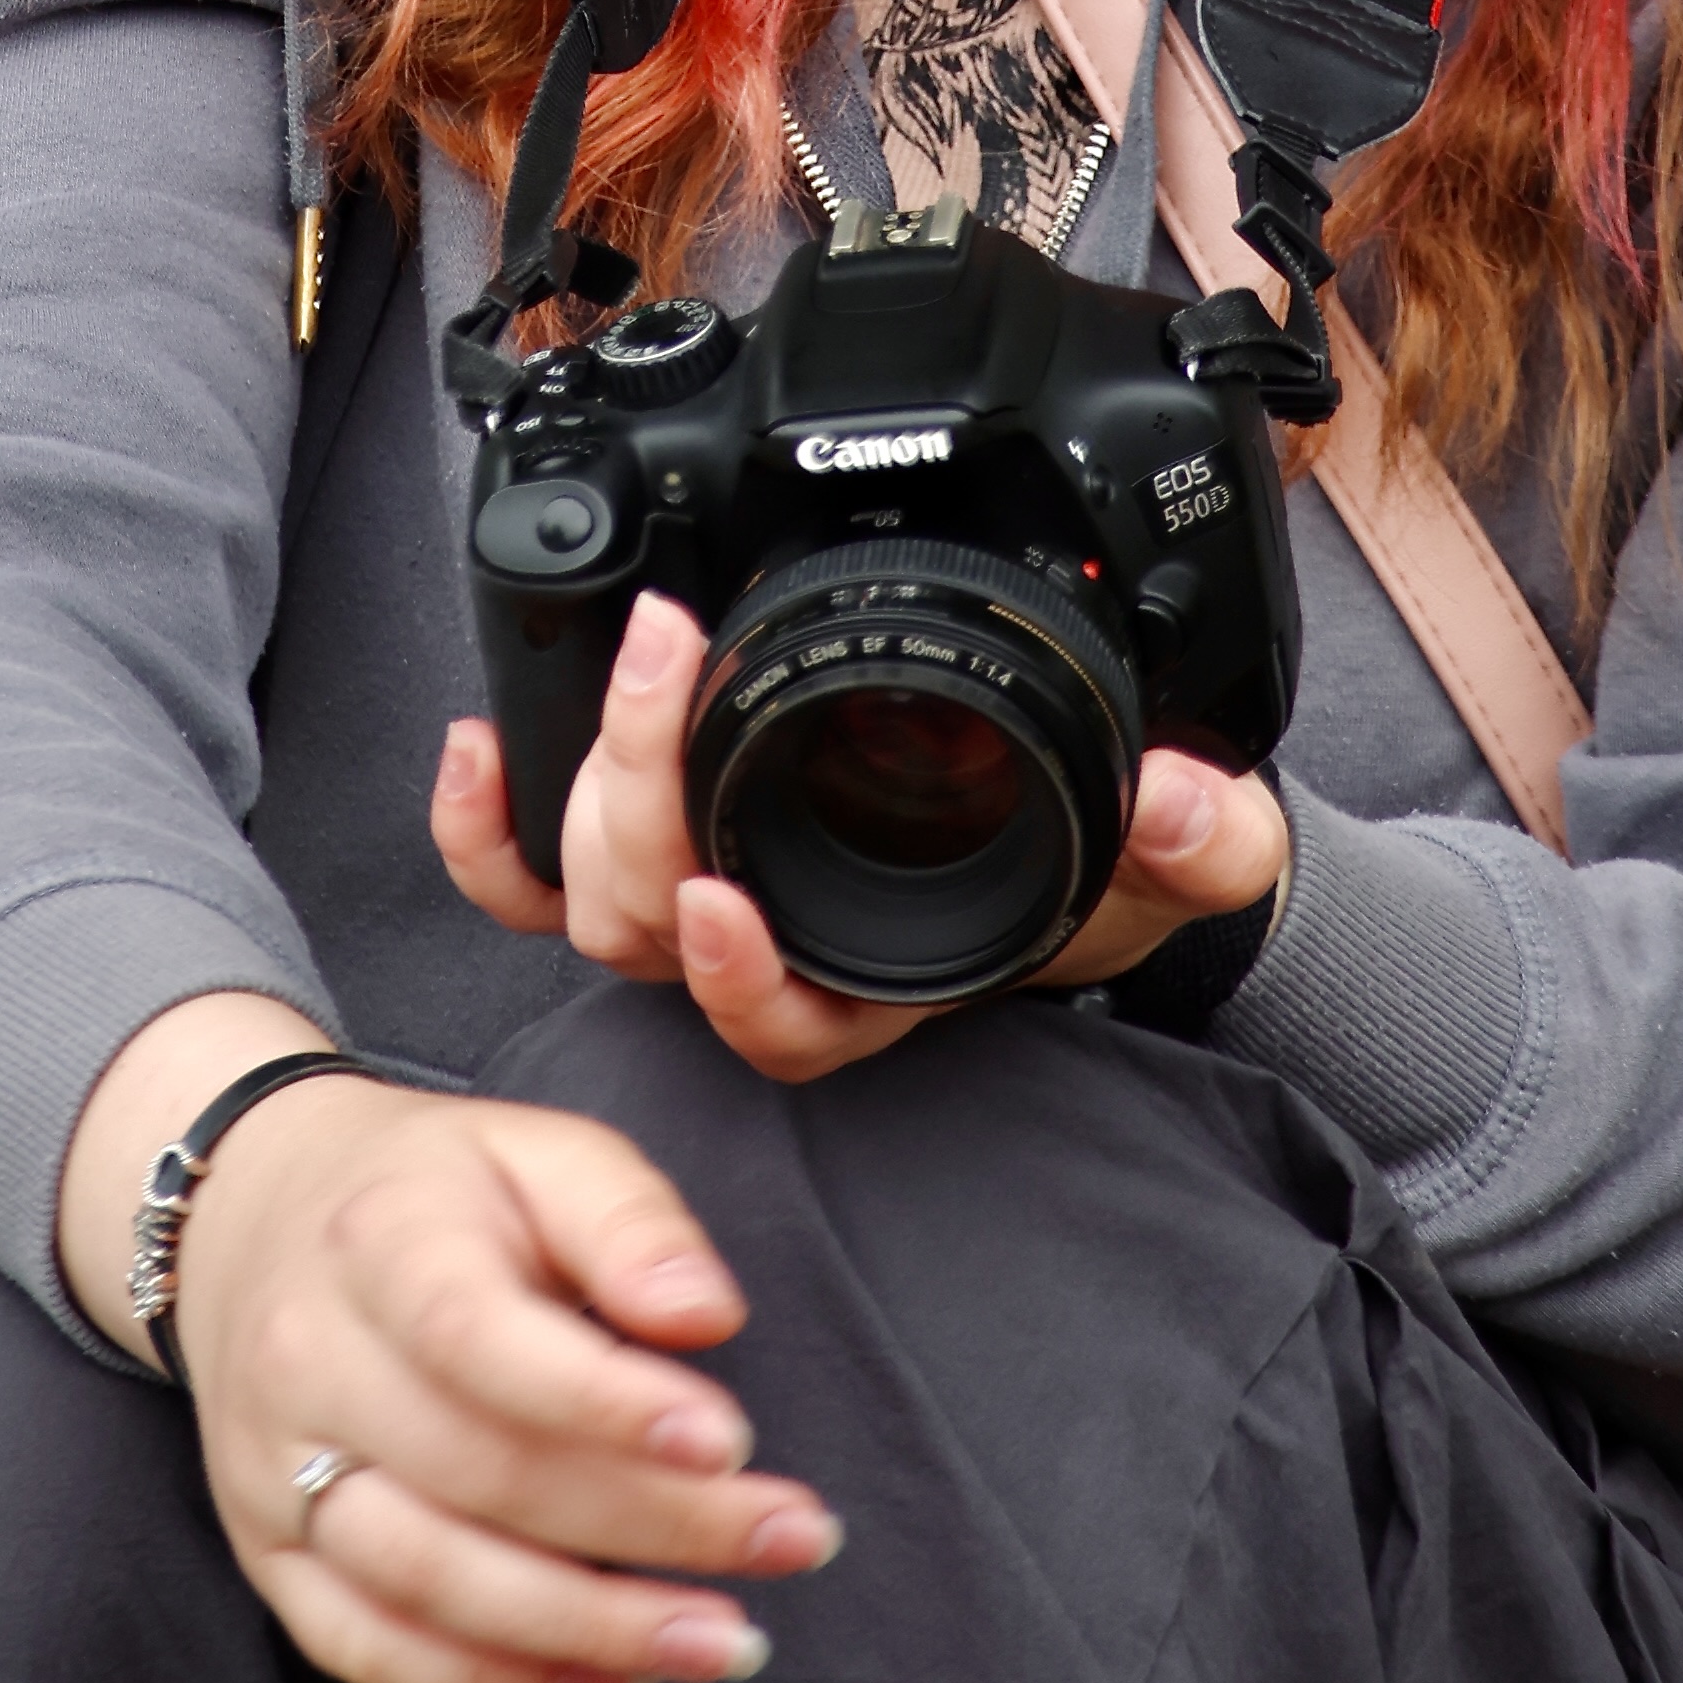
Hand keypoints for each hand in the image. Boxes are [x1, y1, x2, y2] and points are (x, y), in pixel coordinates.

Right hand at [171, 1065, 844, 1682]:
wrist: (254, 1219)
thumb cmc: (438, 1192)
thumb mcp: (537, 1151)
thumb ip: (628, 1218)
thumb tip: (708, 1314)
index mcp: (379, 1241)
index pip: (479, 1336)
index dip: (606, 1402)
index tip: (733, 1444)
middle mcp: (308, 1360)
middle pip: (480, 1472)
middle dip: (654, 1529)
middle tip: (794, 1543)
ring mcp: (272, 1469)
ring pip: (426, 1581)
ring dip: (587, 1632)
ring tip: (721, 1640)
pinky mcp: (269, 1555)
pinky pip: (370, 1651)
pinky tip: (607, 1679)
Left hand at [433, 593, 1290, 1076]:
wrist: (1091, 841)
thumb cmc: (1114, 869)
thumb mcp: (1188, 852)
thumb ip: (1202, 837)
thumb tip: (1179, 800)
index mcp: (882, 982)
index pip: (787, 1026)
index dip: (740, 983)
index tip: (721, 896)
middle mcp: (781, 957)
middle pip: (660, 934)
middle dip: (645, 798)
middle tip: (673, 657)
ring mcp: (710, 904)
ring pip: (595, 899)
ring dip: (587, 788)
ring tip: (638, 660)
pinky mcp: (664, 848)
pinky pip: (536, 879)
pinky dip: (489, 828)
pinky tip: (480, 745)